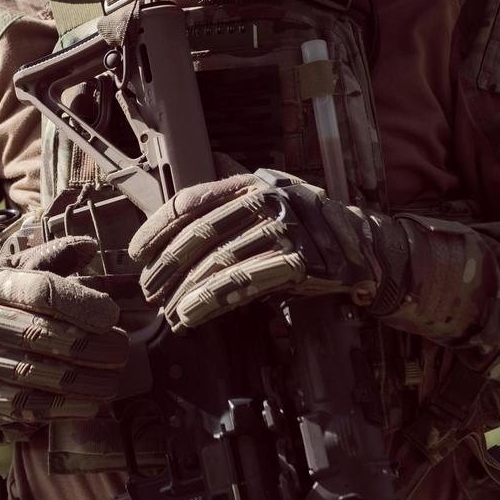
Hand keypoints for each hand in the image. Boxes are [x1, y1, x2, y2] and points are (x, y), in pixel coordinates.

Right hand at [0, 235, 127, 424]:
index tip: (112, 315)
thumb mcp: (14, 271)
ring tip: (112, 382)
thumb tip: (89, 247)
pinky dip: (58, 408)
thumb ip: (53, 258)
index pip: (39, 290)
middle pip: (39, 334)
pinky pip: (20, 405)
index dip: (80, 303)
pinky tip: (88, 404)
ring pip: (32, 373)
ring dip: (80, 382)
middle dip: (89, 346)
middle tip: (121, 352)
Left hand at [128, 170, 405, 332]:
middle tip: (147, 290)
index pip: (191, 201)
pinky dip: (211, 301)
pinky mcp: (298, 261)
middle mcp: (265, 199)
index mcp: (249, 183)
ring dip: (185, 290)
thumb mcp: (266, 203)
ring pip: (219, 261)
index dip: (158, 227)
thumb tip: (175, 211)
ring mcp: (283, 229)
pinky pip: (244, 283)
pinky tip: (191, 315)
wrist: (362, 248)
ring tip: (167, 310)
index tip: (137, 253)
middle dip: (167, 265)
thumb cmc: (303, 229)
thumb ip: (227, 205)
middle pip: (200, 233)